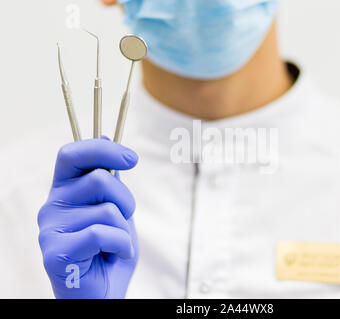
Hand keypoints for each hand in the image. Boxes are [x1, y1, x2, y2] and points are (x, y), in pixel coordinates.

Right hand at [38, 139, 138, 298]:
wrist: (104, 294)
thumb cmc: (110, 252)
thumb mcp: (116, 210)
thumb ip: (109, 180)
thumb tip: (104, 137)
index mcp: (65, 191)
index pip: (72, 155)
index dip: (102, 150)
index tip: (132, 159)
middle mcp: (51, 206)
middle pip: (100, 179)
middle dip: (126, 199)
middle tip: (123, 220)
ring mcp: (50, 229)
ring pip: (107, 210)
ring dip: (124, 229)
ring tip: (115, 245)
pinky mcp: (54, 253)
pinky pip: (103, 234)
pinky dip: (121, 246)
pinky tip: (113, 256)